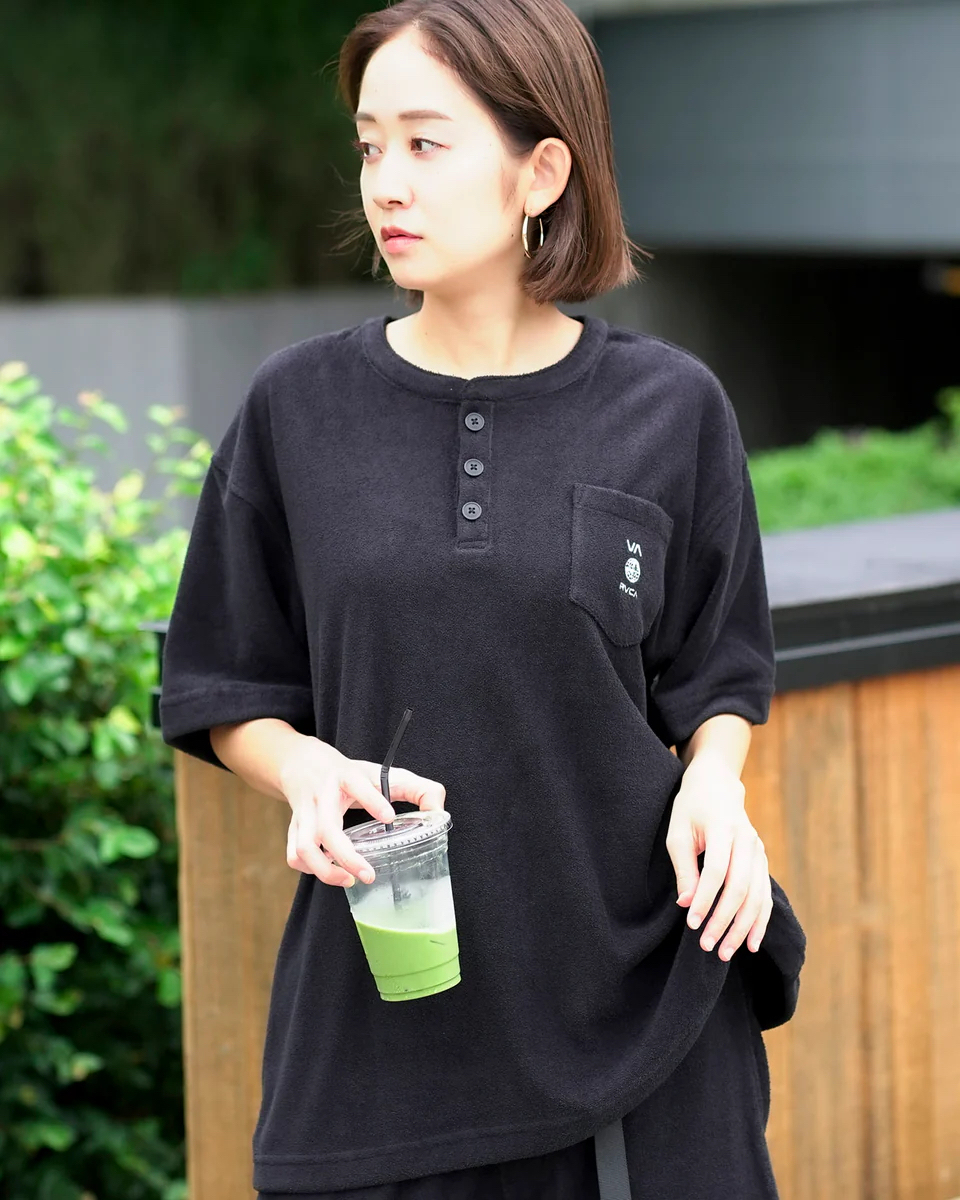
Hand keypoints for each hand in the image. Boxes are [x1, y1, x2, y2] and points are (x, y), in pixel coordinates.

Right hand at [279, 740, 445, 888]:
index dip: (373, 801)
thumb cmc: (351, 774)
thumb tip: (438, 812)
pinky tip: (330, 872)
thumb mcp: (385, 773)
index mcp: (347, 777)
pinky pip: (294, 854)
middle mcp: (322, 795)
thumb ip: (419, 789)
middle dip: (345, 856)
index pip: (357, 785)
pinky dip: (309, 869)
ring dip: (324, 870)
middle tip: (369, 874)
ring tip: (348, 880)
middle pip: (326, 827)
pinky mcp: (294, 827)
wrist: (304, 763)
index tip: (389, 817)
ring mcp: (304, 813)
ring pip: (303, 846)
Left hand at [665, 750, 771, 960]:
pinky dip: (760, 921)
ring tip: (726, 952)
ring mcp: (758, 851)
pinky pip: (765, 896)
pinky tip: (752, 943)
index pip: (717, 871)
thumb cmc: (691, 809)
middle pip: (740, 887)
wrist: (718, 786)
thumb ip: (684, 867)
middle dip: (724, 920)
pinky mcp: (762, 861)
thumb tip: (687, 904)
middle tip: (708, 945)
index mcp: (723, 828)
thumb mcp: (678, 832)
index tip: (692, 923)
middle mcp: (746, 840)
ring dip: (743, 927)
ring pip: (757, 895)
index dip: (706, 899)